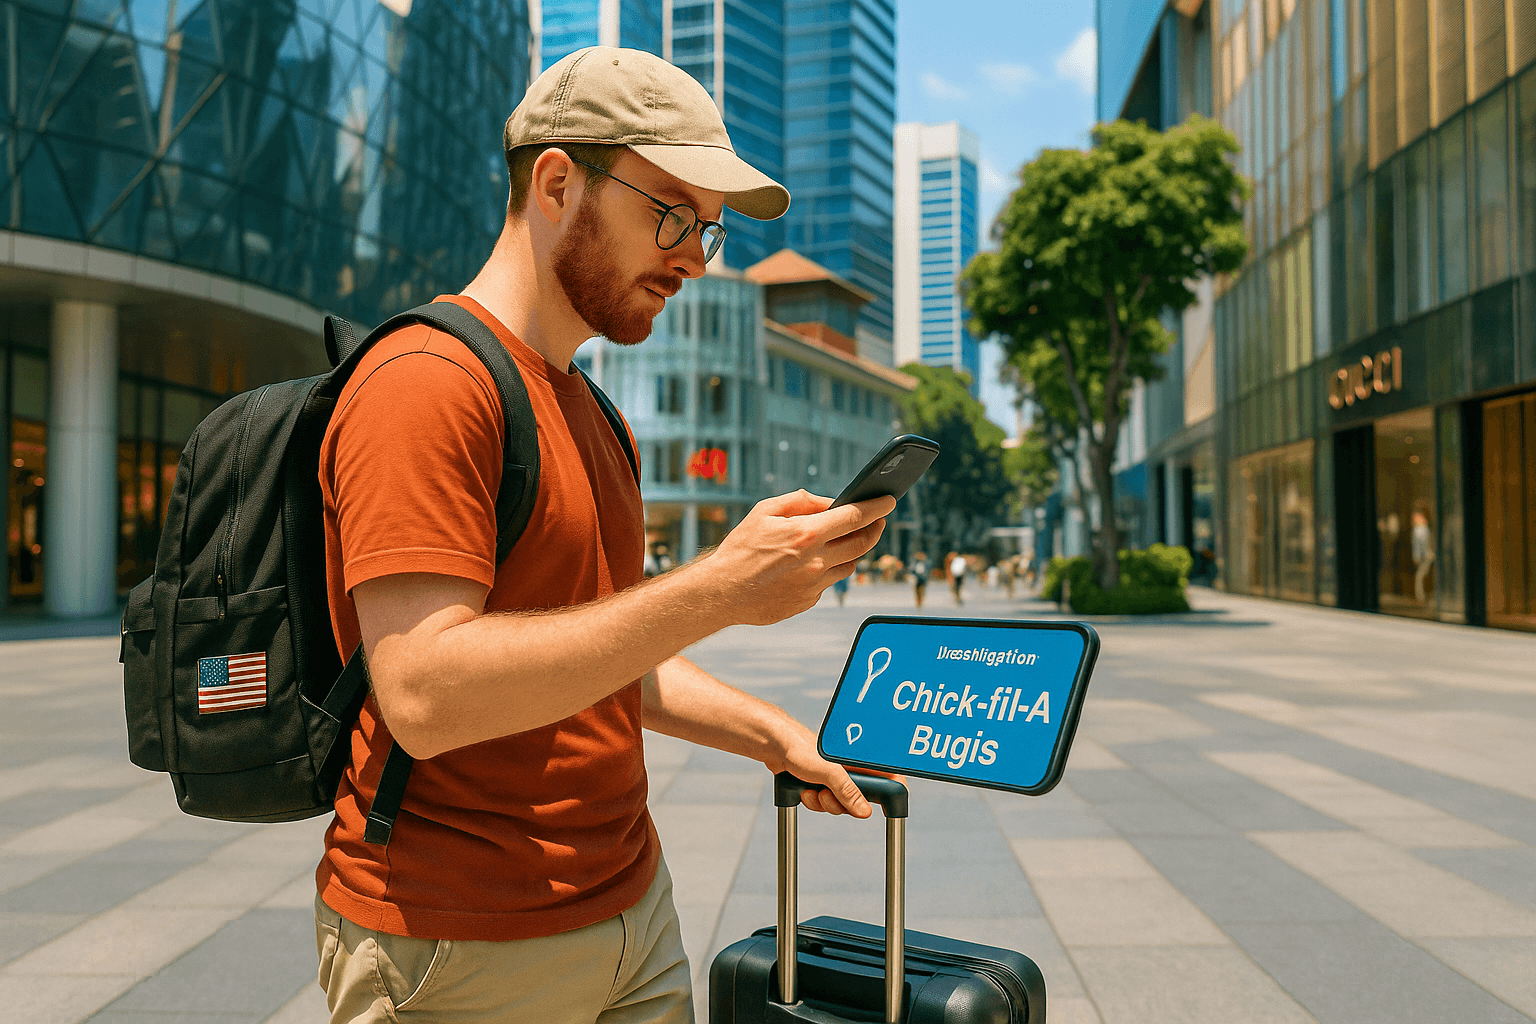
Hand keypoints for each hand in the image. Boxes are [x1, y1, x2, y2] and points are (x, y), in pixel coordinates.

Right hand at [700, 490, 894, 625]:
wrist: (721, 592)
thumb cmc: (740, 548)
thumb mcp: (765, 511)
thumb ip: (801, 502)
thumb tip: (830, 503)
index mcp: (807, 534)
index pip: (855, 516)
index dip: (877, 507)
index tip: (889, 500)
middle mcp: (816, 561)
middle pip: (862, 543)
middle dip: (875, 529)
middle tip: (878, 520)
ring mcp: (814, 585)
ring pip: (850, 565)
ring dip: (852, 551)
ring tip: (843, 541)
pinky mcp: (808, 602)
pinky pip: (829, 582)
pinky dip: (827, 570)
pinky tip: (812, 564)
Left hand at [764, 719, 884, 817]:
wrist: (773, 747)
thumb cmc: (800, 747)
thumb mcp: (828, 772)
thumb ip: (848, 791)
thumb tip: (865, 811)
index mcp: (858, 760)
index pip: (886, 776)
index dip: (891, 791)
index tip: (891, 806)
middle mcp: (849, 769)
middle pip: (859, 799)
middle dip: (841, 803)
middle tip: (828, 795)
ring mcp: (833, 777)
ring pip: (839, 803)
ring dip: (823, 803)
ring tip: (812, 790)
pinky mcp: (819, 783)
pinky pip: (823, 803)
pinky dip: (812, 801)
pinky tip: (803, 790)